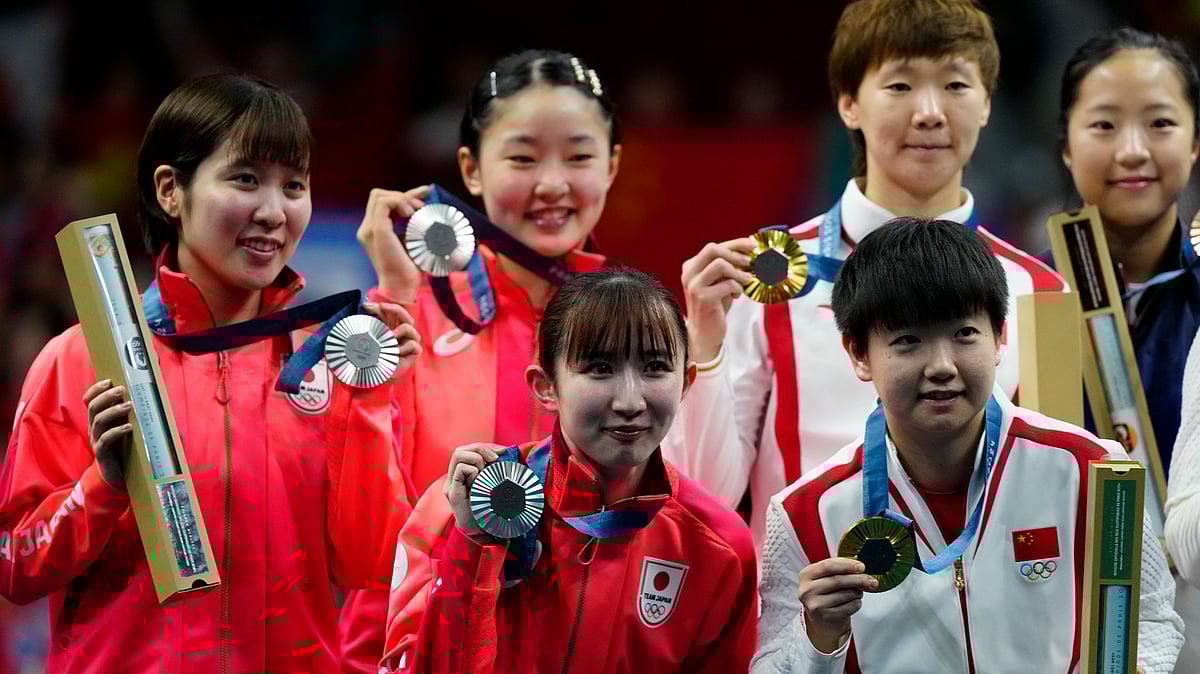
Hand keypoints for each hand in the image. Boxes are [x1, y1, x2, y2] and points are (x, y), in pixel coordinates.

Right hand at [85, 379, 131, 488]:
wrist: (119, 475)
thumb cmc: (127, 447)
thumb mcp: (132, 429)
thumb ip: (140, 416)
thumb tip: (161, 403)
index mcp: (100, 419)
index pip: (90, 401)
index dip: (96, 390)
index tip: (108, 381)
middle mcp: (95, 428)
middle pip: (93, 407)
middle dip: (106, 396)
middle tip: (122, 390)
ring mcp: (97, 441)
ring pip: (98, 421)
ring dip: (113, 411)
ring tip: (129, 405)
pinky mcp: (102, 454)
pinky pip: (104, 440)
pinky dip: (116, 432)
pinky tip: (129, 427)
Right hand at [357, 186, 430, 302]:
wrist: (402, 286)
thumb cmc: (410, 268)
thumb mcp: (412, 240)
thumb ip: (412, 224)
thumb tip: (424, 208)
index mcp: (374, 231)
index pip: (383, 203)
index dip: (404, 196)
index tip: (425, 194)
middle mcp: (367, 228)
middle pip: (378, 196)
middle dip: (403, 195)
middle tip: (422, 206)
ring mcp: (370, 229)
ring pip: (379, 196)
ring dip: (402, 198)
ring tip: (417, 211)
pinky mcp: (377, 230)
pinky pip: (384, 203)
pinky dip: (400, 202)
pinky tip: (412, 214)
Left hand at [362, 302, 421, 373]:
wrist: (371, 381)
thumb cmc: (366, 362)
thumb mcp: (362, 342)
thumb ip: (363, 327)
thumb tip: (363, 308)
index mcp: (387, 329)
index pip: (388, 313)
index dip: (380, 307)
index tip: (366, 306)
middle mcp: (398, 335)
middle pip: (403, 315)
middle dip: (394, 309)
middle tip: (382, 307)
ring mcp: (406, 344)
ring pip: (410, 327)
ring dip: (400, 329)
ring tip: (390, 336)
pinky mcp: (412, 355)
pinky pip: (414, 345)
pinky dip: (405, 346)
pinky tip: (396, 353)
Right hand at [443, 443, 503, 535]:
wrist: (483, 534)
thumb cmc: (490, 511)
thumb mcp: (494, 484)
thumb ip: (493, 469)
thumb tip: (504, 451)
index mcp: (463, 476)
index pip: (467, 450)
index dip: (484, 447)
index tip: (501, 451)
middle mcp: (454, 479)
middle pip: (461, 449)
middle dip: (481, 448)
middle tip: (496, 458)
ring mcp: (451, 485)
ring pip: (459, 454)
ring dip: (477, 458)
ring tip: (486, 471)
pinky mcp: (452, 493)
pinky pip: (460, 469)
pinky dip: (473, 470)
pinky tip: (479, 482)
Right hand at [680, 238, 755, 361]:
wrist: (705, 332)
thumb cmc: (715, 305)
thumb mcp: (720, 281)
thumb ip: (728, 266)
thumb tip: (749, 251)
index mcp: (692, 266)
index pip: (713, 247)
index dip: (735, 243)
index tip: (752, 244)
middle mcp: (689, 273)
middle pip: (712, 249)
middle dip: (735, 254)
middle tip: (749, 262)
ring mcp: (694, 285)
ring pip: (719, 264)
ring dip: (738, 272)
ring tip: (746, 281)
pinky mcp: (702, 298)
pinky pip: (726, 284)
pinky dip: (737, 288)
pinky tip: (736, 296)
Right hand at [797, 558, 876, 652]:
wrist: (823, 621)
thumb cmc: (827, 595)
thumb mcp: (826, 579)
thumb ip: (840, 571)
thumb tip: (862, 570)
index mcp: (806, 575)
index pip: (828, 565)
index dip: (847, 565)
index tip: (862, 567)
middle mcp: (807, 590)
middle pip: (838, 580)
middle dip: (858, 579)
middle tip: (871, 581)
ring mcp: (815, 604)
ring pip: (846, 594)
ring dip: (858, 592)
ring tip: (857, 593)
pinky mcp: (826, 617)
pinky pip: (849, 606)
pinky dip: (856, 603)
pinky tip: (852, 603)